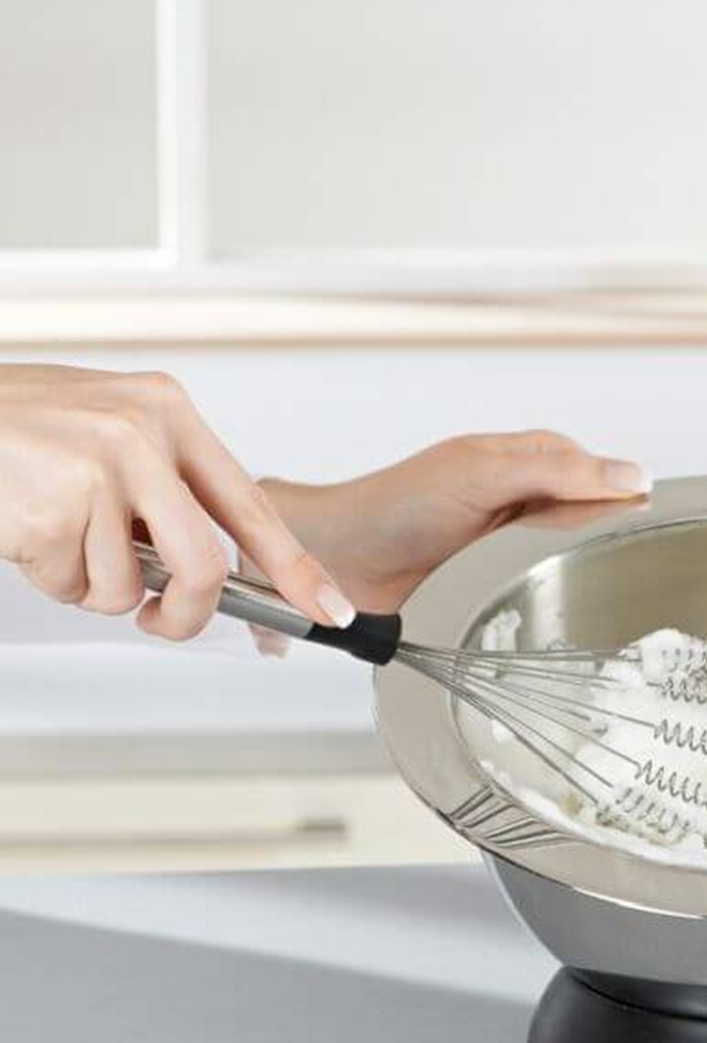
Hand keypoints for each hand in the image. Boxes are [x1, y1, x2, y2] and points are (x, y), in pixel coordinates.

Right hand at [0, 364, 355, 639]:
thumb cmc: (16, 428)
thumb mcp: (107, 430)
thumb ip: (163, 489)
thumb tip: (207, 568)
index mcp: (168, 413)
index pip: (252, 506)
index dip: (297, 568)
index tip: (330, 607)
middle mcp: (142, 436)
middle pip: (204, 566)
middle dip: (186, 613)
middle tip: (163, 619)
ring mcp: (98, 471)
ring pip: (129, 587)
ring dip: (94, 587)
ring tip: (60, 539)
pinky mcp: (53, 510)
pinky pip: (74, 587)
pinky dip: (52, 581)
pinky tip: (27, 534)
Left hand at [256, 431, 648, 631]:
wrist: (337, 559)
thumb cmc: (396, 505)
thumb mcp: (485, 475)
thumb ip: (557, 473)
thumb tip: (632, 475)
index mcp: (520, 461)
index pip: (593, 471)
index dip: (624, 490)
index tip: (660, 515)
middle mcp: (516, 500)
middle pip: (585, 516)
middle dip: (609, 534)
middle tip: (640, 559)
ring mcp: (502, 545)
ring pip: (564, 556)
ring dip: (580, 570)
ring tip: (606, 588)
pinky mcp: (488, 583)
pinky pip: (536, 588)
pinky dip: (551, 598)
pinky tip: (562, 610)